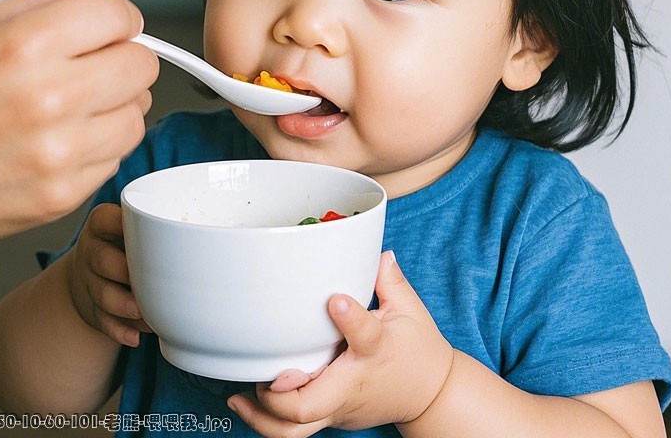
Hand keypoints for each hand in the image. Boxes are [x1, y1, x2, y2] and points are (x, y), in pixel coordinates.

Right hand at [0, 0, 158, 249]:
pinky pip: (113, 158)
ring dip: (114, 106)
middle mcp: (51, 100)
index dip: (116, 17)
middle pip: (141, 66)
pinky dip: (96, 146)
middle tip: (95, 64)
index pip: (119, 14)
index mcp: (24, 47)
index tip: (109, 26)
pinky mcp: (62, 194)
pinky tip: (56, 142)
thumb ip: (38, 10)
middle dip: (122, 58)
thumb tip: (92, 9)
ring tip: (71, 107)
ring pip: (137, 116)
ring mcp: (60, 154)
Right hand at [68, 203, 152, 346]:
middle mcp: (92, 250)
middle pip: (102, 260)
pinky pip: (103, 321)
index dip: (122, 226)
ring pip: (103, 294)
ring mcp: (89, 280)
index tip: (149, 231)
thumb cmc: (126, 243)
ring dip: (125, 306)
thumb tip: (205, 228)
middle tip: (150, 284)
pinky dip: (119, 331)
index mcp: (102, 225)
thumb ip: (156, 224)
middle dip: (125, 273)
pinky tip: (135, 337)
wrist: (91, 271)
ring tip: (146, 315)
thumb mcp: (130, 225)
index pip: (105, 219)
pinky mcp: (91, 307)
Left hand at [227, 251, 453, 436]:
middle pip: (310, 404)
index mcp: (376, 350)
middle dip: (279, 396)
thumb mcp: (410, 310)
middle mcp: (352, 384)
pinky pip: (297, 430)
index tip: (335, 300)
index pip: (364, 335)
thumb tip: (379, 251)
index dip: (350, 317)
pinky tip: (248, 404)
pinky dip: (270, 420)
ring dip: (263, 417)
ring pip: (295, 431)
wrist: (432, 397)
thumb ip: (390, 280)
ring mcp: (339, 407)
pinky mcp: (332, 417)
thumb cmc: (418, 351)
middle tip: (264, 375)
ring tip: (238, 398)